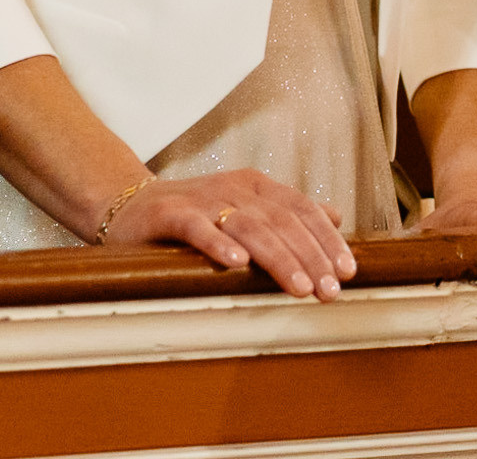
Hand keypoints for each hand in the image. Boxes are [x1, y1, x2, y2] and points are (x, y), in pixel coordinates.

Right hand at [103, 167, 357, 298]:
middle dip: (311, 256)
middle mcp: (235, 189)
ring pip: (249, 227)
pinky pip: (198, 228)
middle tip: (330, 290)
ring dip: (278, 258)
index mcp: (257, 187)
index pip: (303, 210)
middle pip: (283, 221)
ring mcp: (203, 199)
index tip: (348, 272)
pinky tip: (237, 264)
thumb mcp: (245, 209)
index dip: (327, 240)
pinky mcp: (170, 213)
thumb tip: (335, 216)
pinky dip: (219, 244)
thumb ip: (287, 214)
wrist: (128, 205)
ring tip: (299, 286)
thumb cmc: (194, 215)